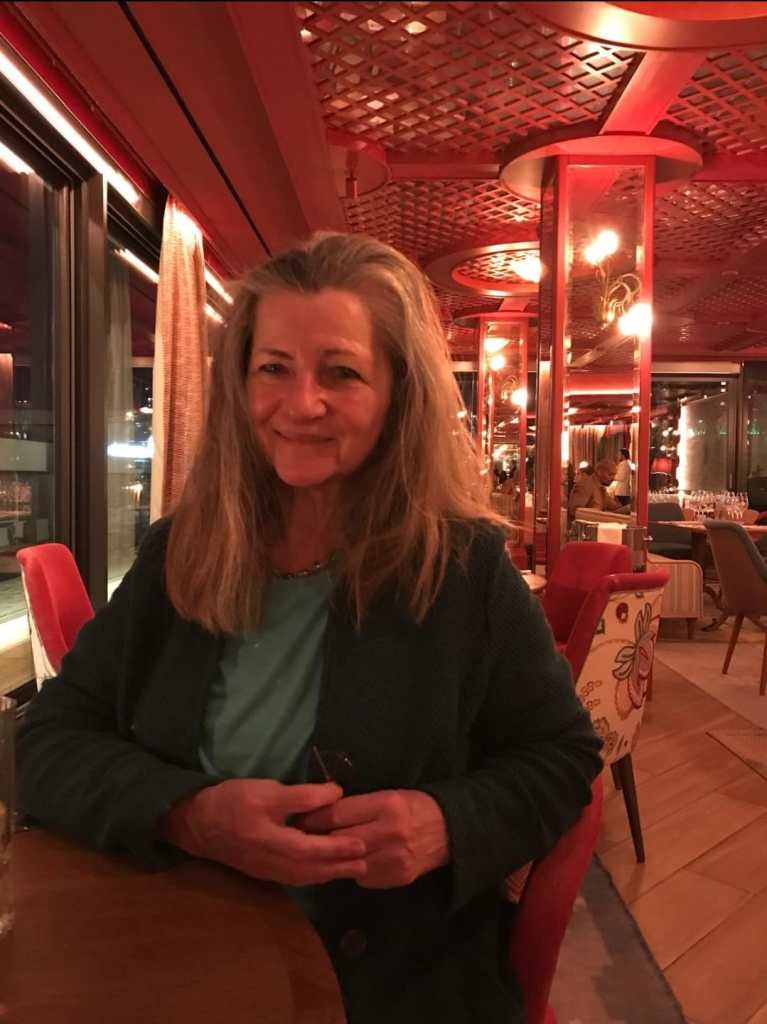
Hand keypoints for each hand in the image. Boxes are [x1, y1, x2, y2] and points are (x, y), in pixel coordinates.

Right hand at [161, 779, 367, 885]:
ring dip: (330, 874)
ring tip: (354, 869)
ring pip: (303, 877)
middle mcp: (269, 861)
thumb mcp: (267, 790)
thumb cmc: (232, 800)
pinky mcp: (263, 871)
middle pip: (310, 869)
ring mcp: (266, 870)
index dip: (335, 848)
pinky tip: (326, 870)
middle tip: (366, 862)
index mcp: (269, 839)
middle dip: (339, 866)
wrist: (196, 822)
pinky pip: (294, 878)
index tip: (359, 844)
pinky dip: (314, 875)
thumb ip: (302, 795)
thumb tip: (336, 793)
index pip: (309, 849)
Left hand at [295, 789, 448, 888]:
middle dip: (316, 841)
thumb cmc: (412, 806)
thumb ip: (355, 806)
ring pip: (348, 864)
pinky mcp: (397, 878)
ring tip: (318, 854)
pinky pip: (363, 878)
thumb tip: (316, 814)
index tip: (297, 821)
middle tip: (299, 840)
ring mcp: (394, 859)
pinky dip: (354, 871)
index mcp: (386, 804)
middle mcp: (390, 832)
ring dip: (332, 860)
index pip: (337, 814)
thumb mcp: (387, 795)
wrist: (449, 831)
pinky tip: (350, 864)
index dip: (313, 818)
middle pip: (338, 841)